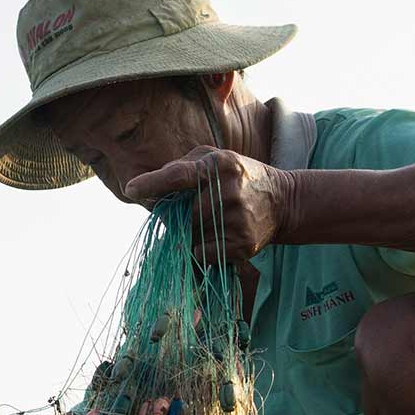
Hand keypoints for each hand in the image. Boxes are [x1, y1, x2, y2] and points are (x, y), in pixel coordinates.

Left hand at [123, 146, 289, 263]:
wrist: (283, 201)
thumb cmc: (239, 177)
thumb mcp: (216, 159)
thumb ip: (182, 167)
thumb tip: (149, 189)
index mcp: (220, 165)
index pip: (179, 175)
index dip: (152, 183)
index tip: (132, 189)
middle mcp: (229, 191)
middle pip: (180, 214)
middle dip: (174, 218)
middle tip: (184, 213)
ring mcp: (237, 219)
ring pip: (190, 237)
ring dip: (188, 235)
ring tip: (208, 224)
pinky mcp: (242, 244)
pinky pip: (202, 254)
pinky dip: (201, 250)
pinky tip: (217, 237)